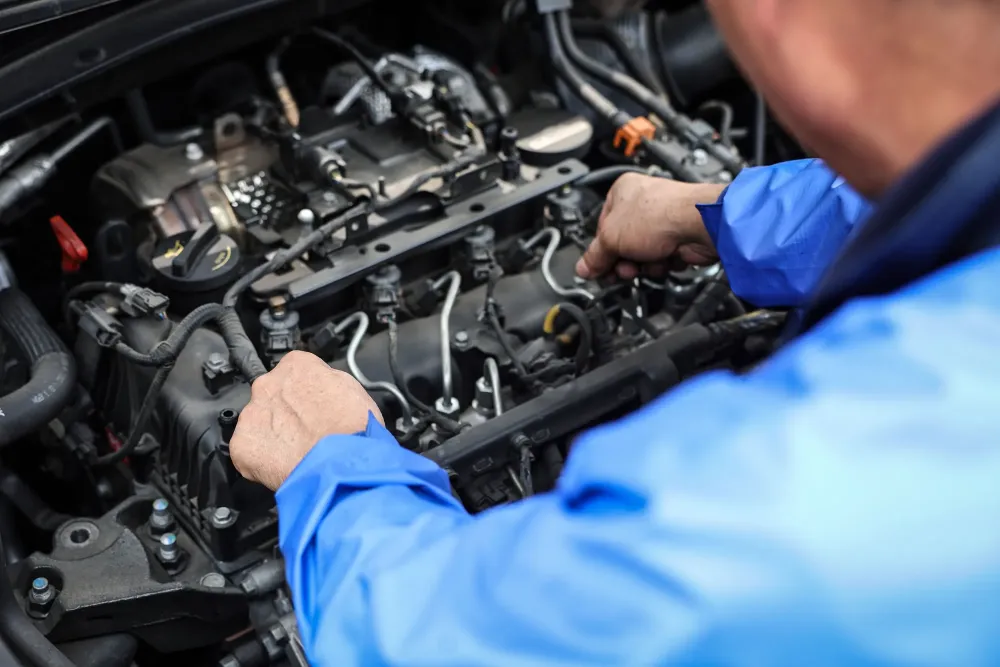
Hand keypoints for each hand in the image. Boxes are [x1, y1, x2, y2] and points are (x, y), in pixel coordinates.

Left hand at [230, 351, 383, 490]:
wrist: (342, 465)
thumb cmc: (354, 430)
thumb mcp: (354, 390)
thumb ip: (328, 382)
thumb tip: (322, 388)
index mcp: (296, 365)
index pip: (295, 372)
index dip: (307, 393)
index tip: (314, 407)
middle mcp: (268, 384)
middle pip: (272, 396)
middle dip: (285, 413)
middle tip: (306, 433)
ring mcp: (251, 414)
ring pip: (258, 423)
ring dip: (273, 436)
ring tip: (297, 454)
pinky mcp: (242, 445)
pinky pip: (248, 452)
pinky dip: (261, 461)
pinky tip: (283, 467)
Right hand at [576, 174, 725, 279]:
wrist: (699, 225)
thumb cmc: (660, 216)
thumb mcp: (611, 239)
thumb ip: (595, 256)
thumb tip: (584, 267)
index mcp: (622, 192)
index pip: (602, 228)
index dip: (600, 251)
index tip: (598, 267)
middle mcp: (643, 203)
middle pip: (622, 243)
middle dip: (623, 261)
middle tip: (623, 269)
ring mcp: (663, 220)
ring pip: (642, 255)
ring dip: (644, 265)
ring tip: (648, 261)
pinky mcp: (679, 237)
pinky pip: (662, 259)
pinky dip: (662, 264)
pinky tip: (666, 259)